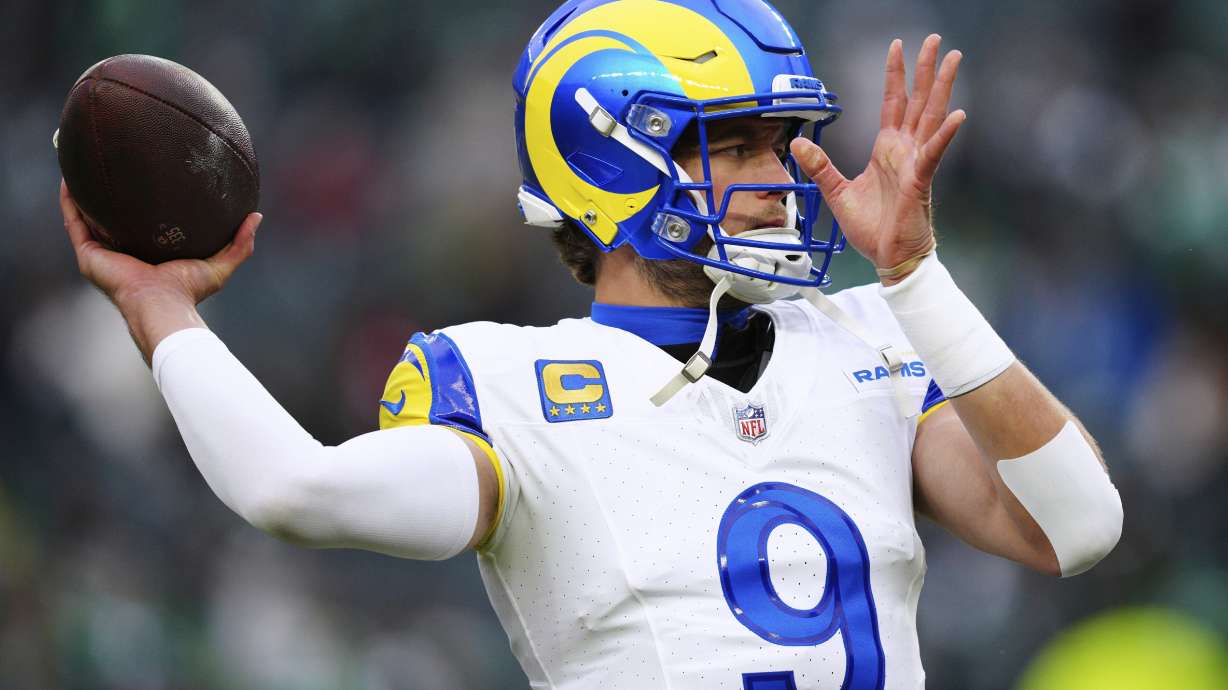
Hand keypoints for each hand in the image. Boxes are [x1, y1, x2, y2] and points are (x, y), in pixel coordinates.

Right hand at [60, 179, 261, 359]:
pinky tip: (69, 179)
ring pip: (87, 217)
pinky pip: (74, 221)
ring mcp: (102, 254)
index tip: (148, 178)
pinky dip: (69, 201)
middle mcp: (122, 253)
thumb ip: (240, 243)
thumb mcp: (220, 264)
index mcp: (148, 254)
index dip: (143, 204)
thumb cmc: (189, 290)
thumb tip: (257, 216)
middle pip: (112, 218)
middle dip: (109, 195)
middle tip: (113, 164)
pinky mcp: (89, 254)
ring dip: (83, 193)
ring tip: (83, 163)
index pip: (143, 225)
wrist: (163, 304)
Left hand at [790, 35, 964, 282]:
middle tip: (933, 40)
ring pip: (931, 118)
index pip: (893, 103)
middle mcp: (905, 150)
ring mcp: (915, 164)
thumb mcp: (837, 192)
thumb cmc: (872, 228)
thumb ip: (821, 166)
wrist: (888, 256)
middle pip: (918, 101)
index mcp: (887, 149)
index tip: (897, 48)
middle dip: (924, 70)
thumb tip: (801, 143)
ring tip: (952, 60)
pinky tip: (956, 117)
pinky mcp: (920, 182)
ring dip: (941, 88)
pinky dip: (944, 136)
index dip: (894, 75)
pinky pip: (933, 155)